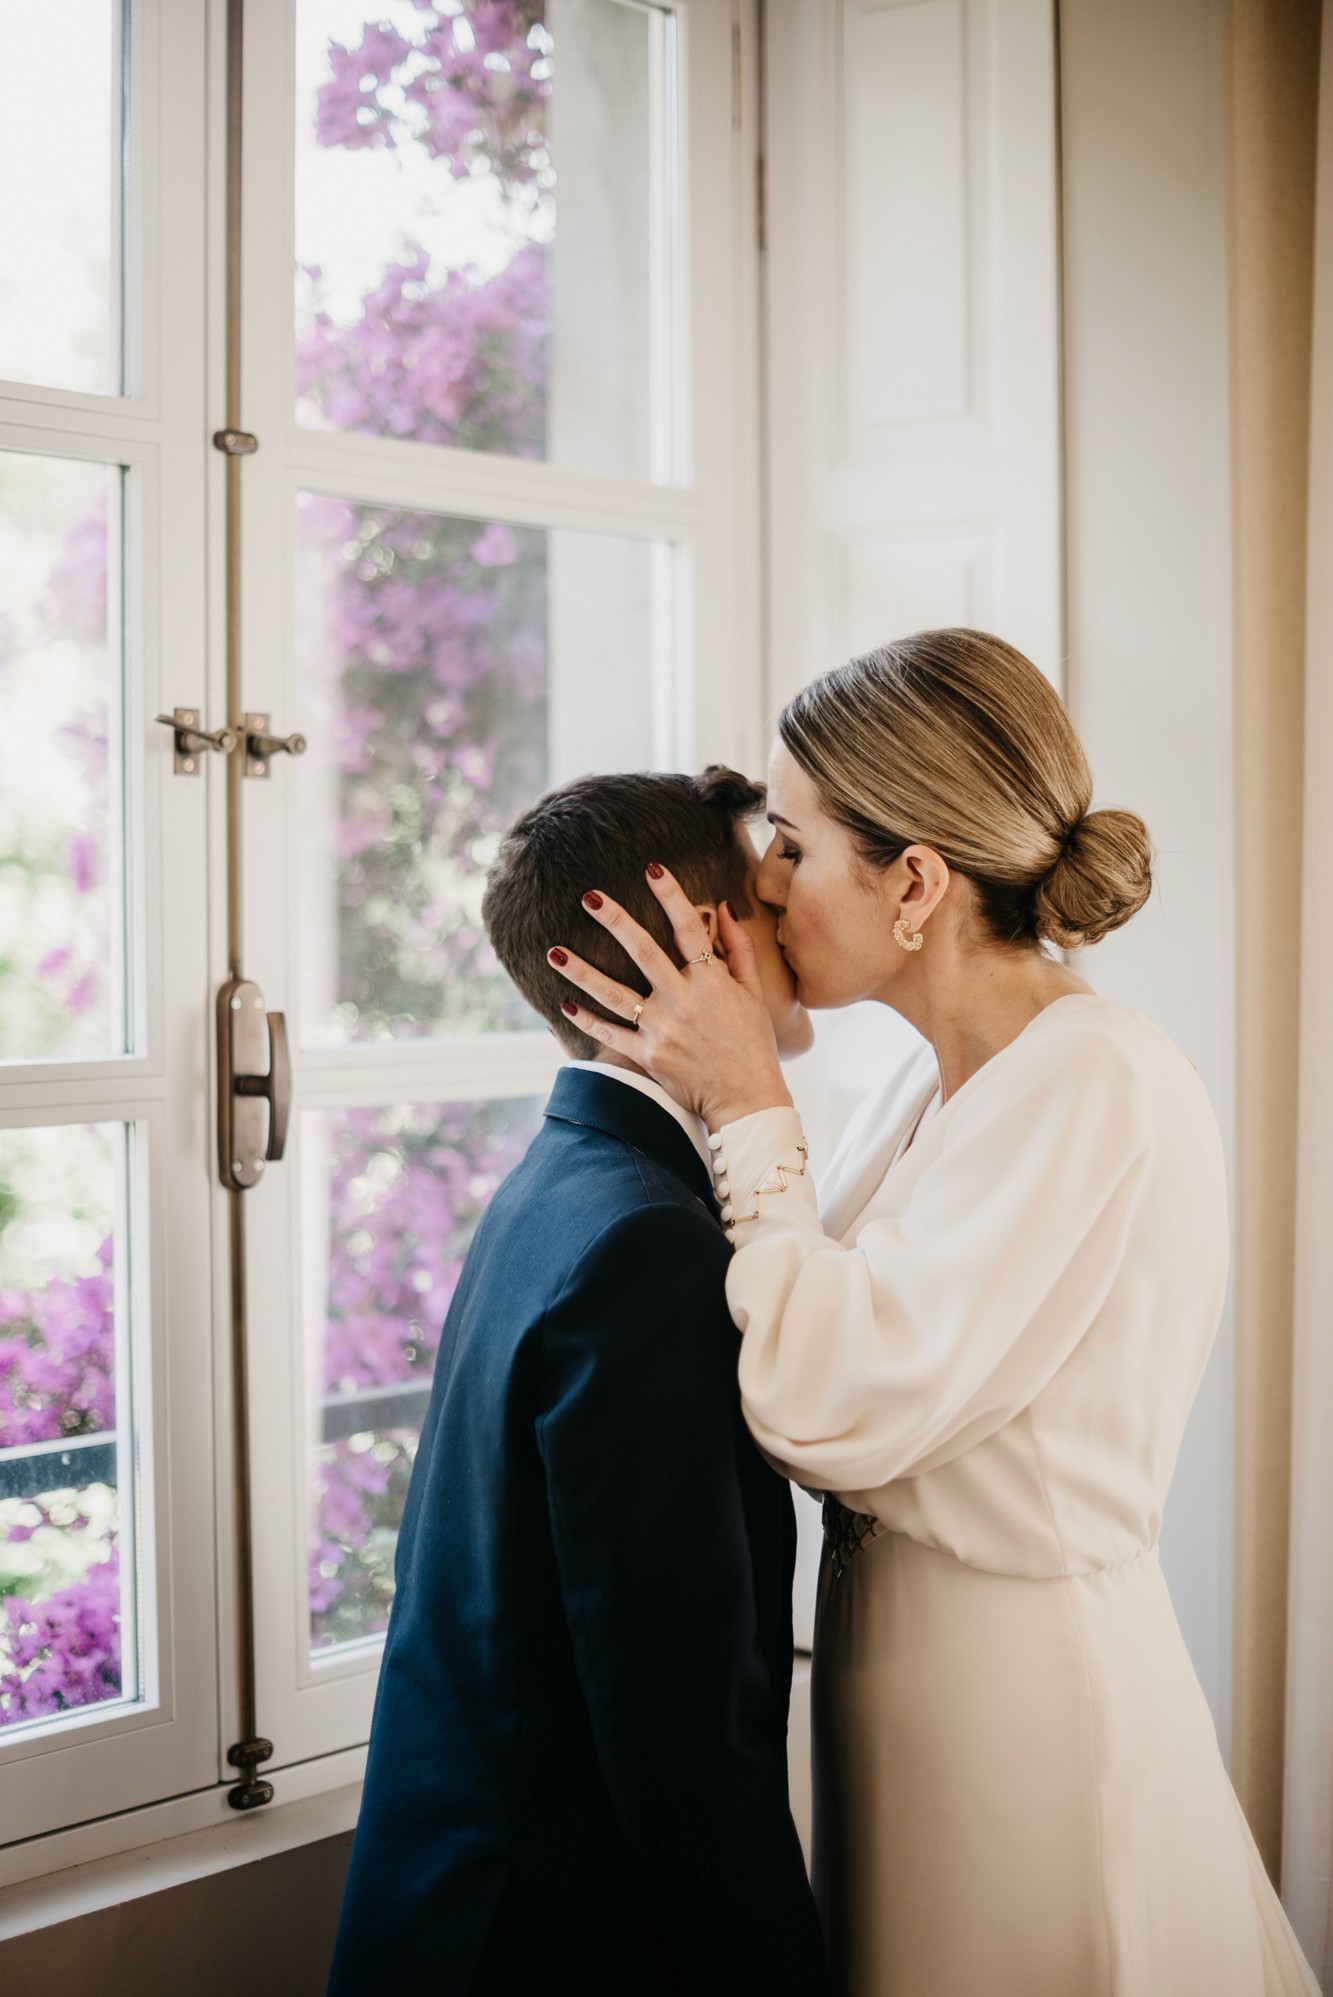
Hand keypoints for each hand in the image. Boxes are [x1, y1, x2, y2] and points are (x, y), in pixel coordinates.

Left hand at [547, 865, 793, 1129]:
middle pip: (643, 952)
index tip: (651, 868)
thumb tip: (724, 905)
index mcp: (712, 982)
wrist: (747, 1099)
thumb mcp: (754, 993)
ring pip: (614, 994)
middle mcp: (683, 1002)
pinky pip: (611, 1035)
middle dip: (615, 921)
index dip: (671, 895)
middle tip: (590, 897)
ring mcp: (662, 1030)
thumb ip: (738, 948)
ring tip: (553, 952)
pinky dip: (586, 1021)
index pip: (689, 929)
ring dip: (581, 971)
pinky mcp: (648, 1056)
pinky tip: (563, 1005)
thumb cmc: (753, 1044)